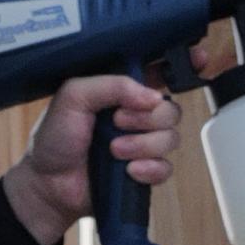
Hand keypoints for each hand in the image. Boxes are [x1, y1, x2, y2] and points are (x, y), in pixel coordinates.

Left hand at [1, 57, 206, 244]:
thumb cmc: (54, 138)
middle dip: (147, 117)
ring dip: (143, 144)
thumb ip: (111, 85)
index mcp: (120, 91)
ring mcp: (141, 144)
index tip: (198, 59)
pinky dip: (149, 169)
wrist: (47, 185)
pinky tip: (129, 171)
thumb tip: (152, 96)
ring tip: (114, 151)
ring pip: (171, 137)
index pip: (157, 71)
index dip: (180, 64)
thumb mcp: (73, 97)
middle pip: (170, 108)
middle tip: (118, 122)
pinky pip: (166, 168)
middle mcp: (134, 115)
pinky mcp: (144, 171)